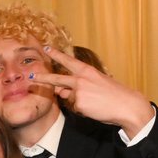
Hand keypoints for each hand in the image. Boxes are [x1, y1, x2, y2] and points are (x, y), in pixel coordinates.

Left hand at [31, 46, 152, 137]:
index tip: (46, 48)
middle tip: (31, 76)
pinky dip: (84, 109)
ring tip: (94, 99)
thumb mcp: (96, 84)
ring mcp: (79, 92)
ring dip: (76, 98)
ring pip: (69, 96)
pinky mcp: (80, 105)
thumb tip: (60, 91)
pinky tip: (96, 108)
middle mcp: (80, 80)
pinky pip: (76, 108)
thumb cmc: (114, 94)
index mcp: (87, 71)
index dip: (56, 55)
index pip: (68, 61)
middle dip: (42, 78)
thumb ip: (77, 86)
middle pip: (57, 78)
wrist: (127, 105)